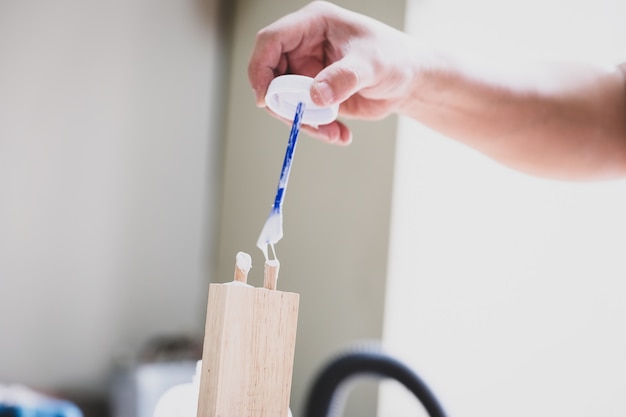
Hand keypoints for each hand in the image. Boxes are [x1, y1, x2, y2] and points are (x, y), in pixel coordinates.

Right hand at [248, 1, 418, 144]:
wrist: (409, 81)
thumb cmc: (395, 59)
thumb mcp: (372, 65)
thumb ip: (344, 78)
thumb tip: (315, 95)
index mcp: (313, 24)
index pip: (271, 40)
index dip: (260, 68)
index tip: (265, 98)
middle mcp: (304, 46)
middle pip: (271, 74)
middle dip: (284, 104)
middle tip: (305, 123)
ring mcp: (307, 70)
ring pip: (284, 100)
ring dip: (303, 121)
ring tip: (333, 133)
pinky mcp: (313, 93)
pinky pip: (302, 114)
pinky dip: (316, 128)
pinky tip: (340, 134)